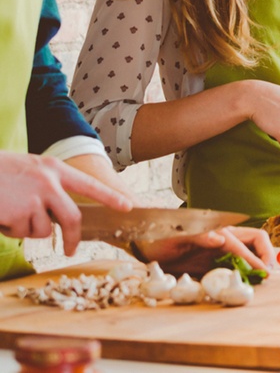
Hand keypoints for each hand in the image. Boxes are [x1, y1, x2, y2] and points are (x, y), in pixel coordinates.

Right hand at [0, 152, 132, 255]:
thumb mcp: (26, 171)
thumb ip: (46, 188)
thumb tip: (58, 218)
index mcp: (53, 168)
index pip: (88, 184)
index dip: (109, 197)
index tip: (128, 206)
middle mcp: (49, 181)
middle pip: (73, 218)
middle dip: (74, 238)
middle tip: (72, 250)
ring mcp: (36, 197)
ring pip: (43, 229)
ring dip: (26, 230)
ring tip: (9, 212)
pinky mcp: (21, 212)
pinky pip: (22, 233)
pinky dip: (11, 230)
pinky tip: (1, 214)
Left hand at [134, 226, 276, 276]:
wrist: (143, 241)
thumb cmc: (157, 235)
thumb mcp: (175, 235)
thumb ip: (199, 235)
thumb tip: (220, 238)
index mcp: (217, 231)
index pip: (245, 244)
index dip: (256, 259)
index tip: (265, 272)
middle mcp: (223, 238)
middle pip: (255, 241)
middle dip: (266, 255)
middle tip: (270, 274)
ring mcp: (219, 249)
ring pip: (249, 253)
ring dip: (259, 264)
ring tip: (264, 279)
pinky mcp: (213, 260)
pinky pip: (236, 265)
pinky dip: (246, 272)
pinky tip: (247, 283)